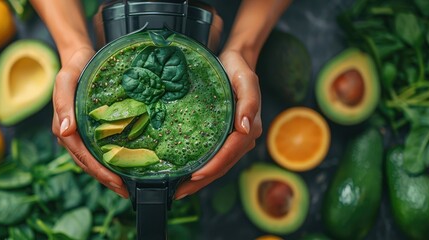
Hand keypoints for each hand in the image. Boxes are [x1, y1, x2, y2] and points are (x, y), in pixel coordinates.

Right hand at [52, 46, 128, 197]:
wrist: (78, 57)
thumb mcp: (65, 81)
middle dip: (106, 179)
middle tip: (127, 191)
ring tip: (127, 185)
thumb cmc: (72, 68)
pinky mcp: (89, 129)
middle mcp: (71, 135)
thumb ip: (63, 105)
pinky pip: (99, 149)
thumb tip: (65, 132)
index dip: (100, 172)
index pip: (83, 157)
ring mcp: (79, 133)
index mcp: (63, 129)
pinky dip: (110, 159)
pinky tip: (124, 165)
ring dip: (109, 173)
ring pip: (93, 159)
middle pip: (89, 163)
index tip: (117, 182)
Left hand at [174, 49, 262, 198]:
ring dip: (199, 180)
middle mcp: (243, 137)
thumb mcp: (246, 81)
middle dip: (201, 182)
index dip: (213, 167)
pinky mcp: (224, 137)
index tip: (194, 176)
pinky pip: (213, 157)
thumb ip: (249, 103)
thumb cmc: (239, 70)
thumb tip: (245, 128)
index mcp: (250, 128)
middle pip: (222, 165)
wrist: (235, 62)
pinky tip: (185, 174)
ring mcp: (233, 139)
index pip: (230, 153)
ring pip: (217, 165)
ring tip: (178, 190)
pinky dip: (200, 168)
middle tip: (178, 192)